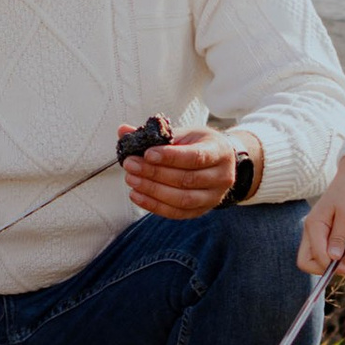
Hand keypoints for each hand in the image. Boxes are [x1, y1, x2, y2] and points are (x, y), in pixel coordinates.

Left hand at [125, 127, 249, 218]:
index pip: (195, 157)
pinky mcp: (201, 211)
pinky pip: (177, 213)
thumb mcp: (183, 134)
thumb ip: (156, 134)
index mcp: (219, 151)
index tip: (147, 153)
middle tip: (130, 165)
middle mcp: (221, 177)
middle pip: (187, 179)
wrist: (218, 162)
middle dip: (155, 173)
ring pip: (182, 199)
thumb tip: (123, 131)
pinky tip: (137, 195)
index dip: (170, 157)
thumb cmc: (198, 144)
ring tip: (131, 180)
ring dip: (153, 191)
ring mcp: (213, 197)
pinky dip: (154, 206)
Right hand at [297, 155, 344, 276]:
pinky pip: (333, 250)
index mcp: (313, 226)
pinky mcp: (329, 233)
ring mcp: (320, 233)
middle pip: (309, 261)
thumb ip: (338, 238)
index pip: (311, 258)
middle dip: (328, 268)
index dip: (327, 267)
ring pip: (323, 258)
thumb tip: (332, 259)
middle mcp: (312, 231)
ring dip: (342, 260)